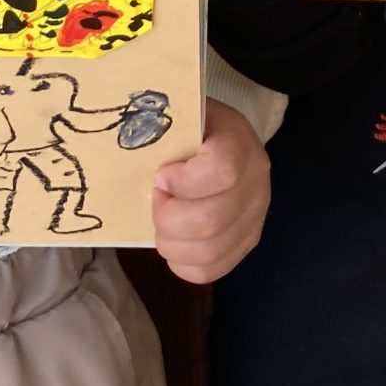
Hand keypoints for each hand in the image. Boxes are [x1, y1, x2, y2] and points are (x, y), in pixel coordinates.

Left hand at [149, 97, 268, 283]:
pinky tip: (174, 245)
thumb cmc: (195, 129)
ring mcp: (255, 215)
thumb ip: (162, 131)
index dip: (184, 181)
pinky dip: (184, 265)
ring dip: (173, 244)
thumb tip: (128, 151)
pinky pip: (214, 269)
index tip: (160, 177)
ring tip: (161, 225)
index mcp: (239, 143)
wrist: (227, 138)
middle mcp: (256, 181)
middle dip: (168, 218)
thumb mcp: (182, 116)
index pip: (221, 170)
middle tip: (154, 202)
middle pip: (211, 220)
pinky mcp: (247, 240)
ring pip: (211, 250)